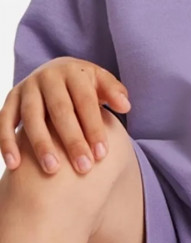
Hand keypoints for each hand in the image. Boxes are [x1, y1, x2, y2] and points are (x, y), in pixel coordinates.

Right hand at [0, 56, 130, 174]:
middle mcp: (48, 77)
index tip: (101, 155)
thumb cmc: (84, 85)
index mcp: (73, 72)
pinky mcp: (10, 99)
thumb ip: (114, 92)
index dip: (93, 127)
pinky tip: (15, 165)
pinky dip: (7, 142)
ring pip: (32, 117)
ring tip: (53, 170)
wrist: (55, 72)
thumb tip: (125, 106)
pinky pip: (4, 121)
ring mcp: (26, 88)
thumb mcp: (101, 82)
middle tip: (83, 167)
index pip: (85, 101)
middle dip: (72, 140)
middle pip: (60, 110)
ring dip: (41, 144)